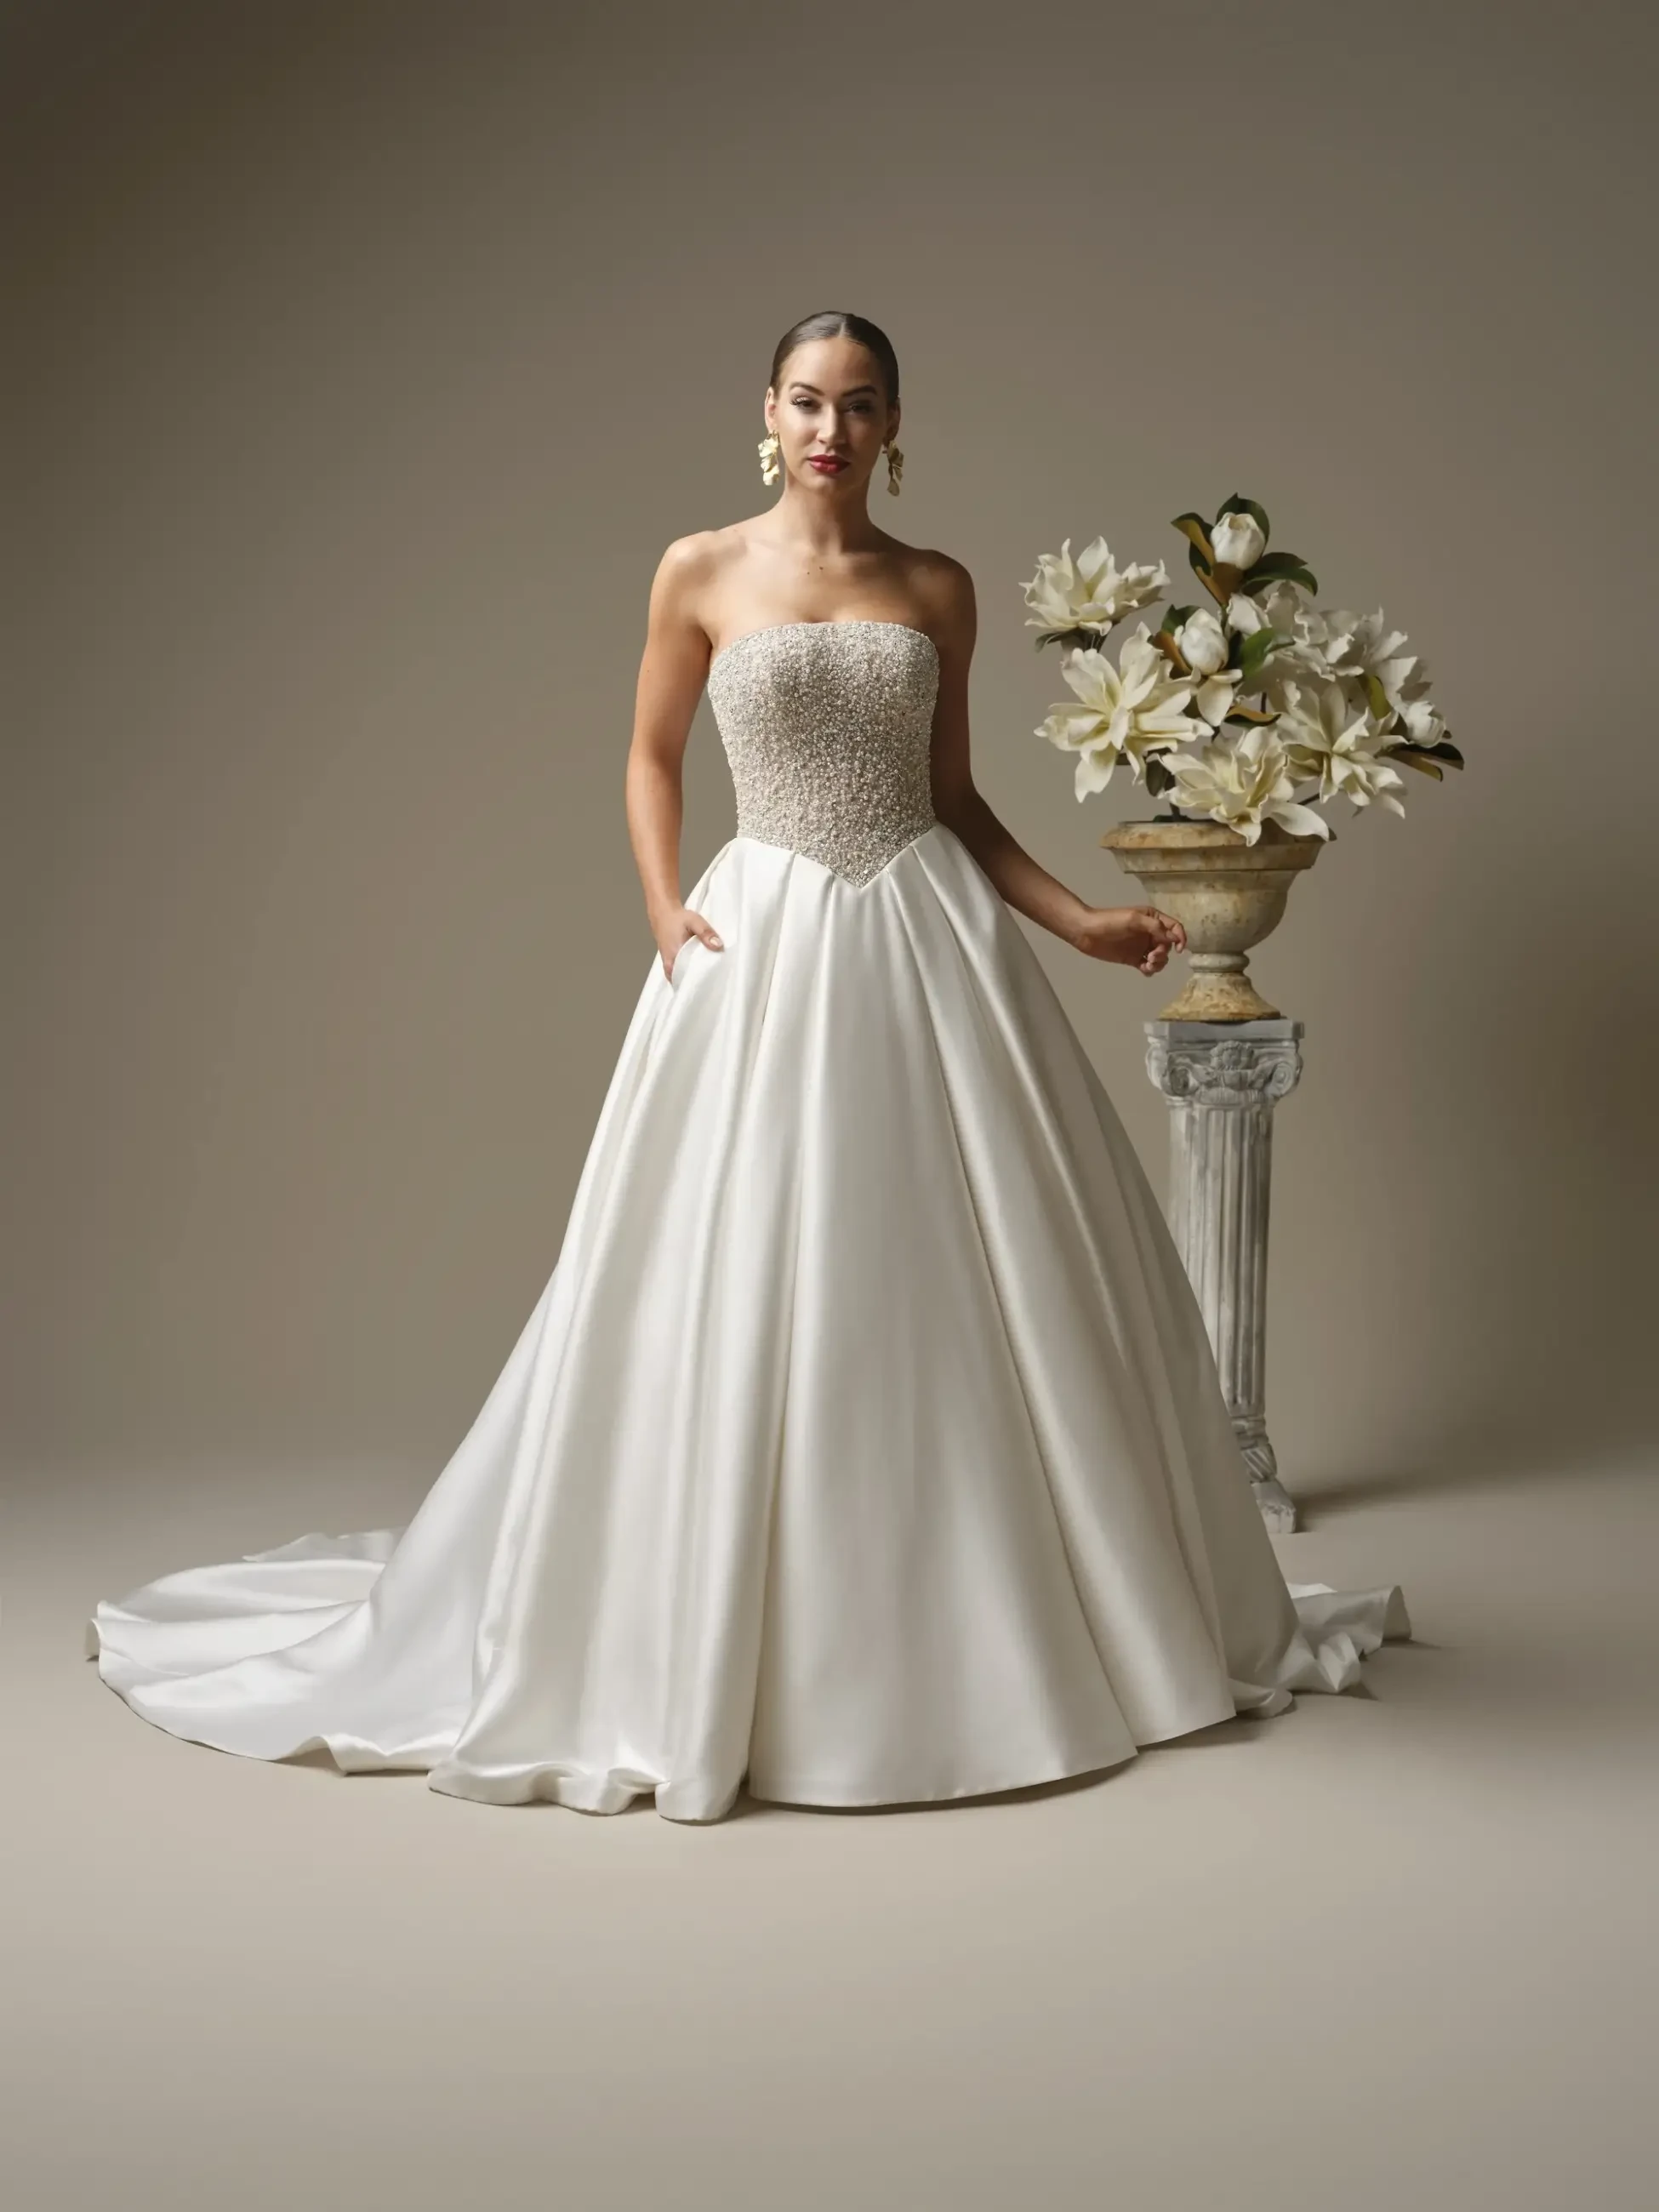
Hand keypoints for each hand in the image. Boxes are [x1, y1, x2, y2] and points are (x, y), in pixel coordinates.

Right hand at [655, 904, 722, 982]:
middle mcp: (670, 965)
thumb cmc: (678, 918)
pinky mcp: (671, 963)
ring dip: (694, 978)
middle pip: (685, 981)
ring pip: (683, 977)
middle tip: (715, 982)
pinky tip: (701, 970)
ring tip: (710, 978)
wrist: (662, 913)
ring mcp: (669, 965)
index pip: (688, 979)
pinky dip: (690, 973)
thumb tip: (719, 946)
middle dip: (699, 982)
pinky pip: (681, 973)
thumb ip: (706, 933)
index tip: (714, 983)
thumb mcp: (694, 921)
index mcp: (674, 958)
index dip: (700, 982)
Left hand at [1070, 904, 1186, 975]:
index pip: (1174, 928)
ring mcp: (1142, 946)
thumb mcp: (1134, 920)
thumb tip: (1174, 938)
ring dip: (1158, 964)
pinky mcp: (1133, 958)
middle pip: (1167, 946)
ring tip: (1147, 965)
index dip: (1180, 938)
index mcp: (1153, 919)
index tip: (1179, 949)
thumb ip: (1155, 927)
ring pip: (1160, 958)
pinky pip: (1148, 966)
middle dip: (1163, 953)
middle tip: (1151, 957)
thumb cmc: (1110, 921)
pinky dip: (1150, 970)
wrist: (1086, 932)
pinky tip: (1144, 969)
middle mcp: (1150, 933)